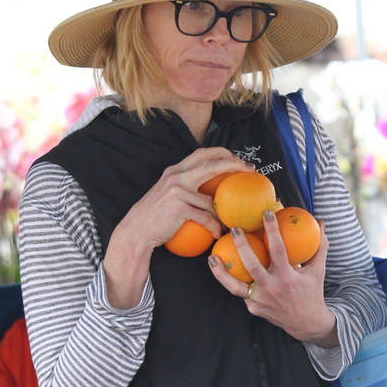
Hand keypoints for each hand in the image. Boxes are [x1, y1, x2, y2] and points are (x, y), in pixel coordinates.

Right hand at [104, 148, 253, 307]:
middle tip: (249, 170)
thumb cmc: (155, 216)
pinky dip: (213, 226)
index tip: (238, 159)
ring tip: (231, 221)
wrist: (136, 231)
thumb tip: (210, 190)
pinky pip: (205, 217)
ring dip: (224, 213)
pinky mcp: (179, 207)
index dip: (223, 153)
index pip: (202, 153)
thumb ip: (185, 186)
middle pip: (211, 164)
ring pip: (211, 200)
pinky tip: (216, 233)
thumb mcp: (167, 194)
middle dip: (234, 164)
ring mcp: (177, 191)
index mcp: (175, 171)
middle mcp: (176, 176)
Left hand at [208, 211, 337, 346]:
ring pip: (235, 287)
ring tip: (212, 258)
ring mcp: (260, 301)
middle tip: (234, 229)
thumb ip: (320, 246)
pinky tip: (224, 270)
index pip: (279, 250)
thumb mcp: (318, 270)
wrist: (306, 324)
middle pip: (252, 266)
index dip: (272, 230)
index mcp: (288, 277)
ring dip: (221, 272)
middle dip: (242, 246)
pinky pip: (242, 292)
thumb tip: (321, 223)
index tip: (266, 213)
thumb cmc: (312, 292)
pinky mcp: (253, 308)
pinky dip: (233, 281)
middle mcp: (272, 289)